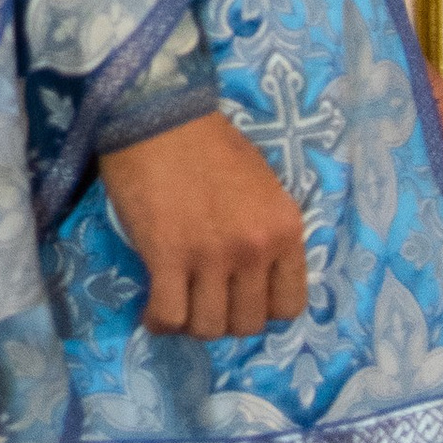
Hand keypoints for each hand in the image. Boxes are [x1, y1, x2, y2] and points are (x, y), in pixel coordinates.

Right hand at [98, 111, 309, 339]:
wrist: (159, 116)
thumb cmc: (209, 144)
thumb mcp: (262, 187)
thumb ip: (263, 232)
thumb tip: (249, 275)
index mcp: (285, 230)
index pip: (289, 307)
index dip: (261, 310)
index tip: (240, 298)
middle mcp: (255, 249)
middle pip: (247, 324)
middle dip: (224, 320)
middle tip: (203, 302)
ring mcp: (212, 255)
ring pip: (208, 327)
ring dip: (191, 323)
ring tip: (177, 305)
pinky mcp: (167, 256)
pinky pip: (170, 315)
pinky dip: (160, 322)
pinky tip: (153, 311)